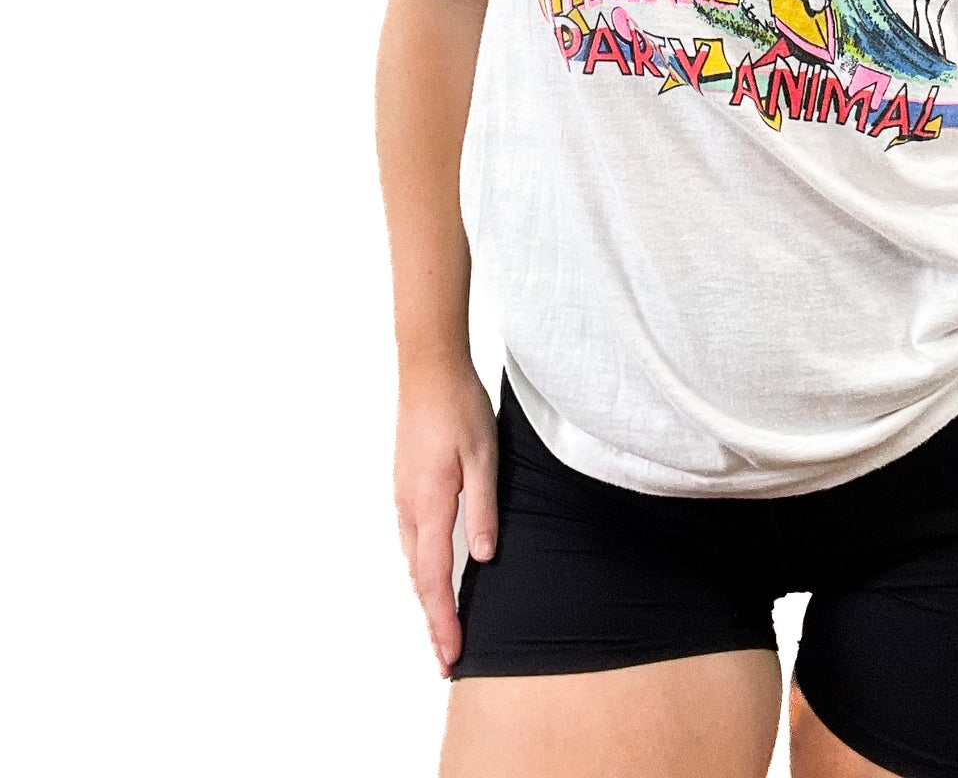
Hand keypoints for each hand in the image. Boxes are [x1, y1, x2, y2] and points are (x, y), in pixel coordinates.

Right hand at [394, 358, 500, 678]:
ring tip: (443, 628)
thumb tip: (482, 559)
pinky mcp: (405, 485)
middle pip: (419, 579)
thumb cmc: (460, 407)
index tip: (452, 656)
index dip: (444, 621)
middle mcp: (408, 508)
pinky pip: (411, 540)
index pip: (435, 579)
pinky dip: (422, 569)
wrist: (428, 369)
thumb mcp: (484, 456)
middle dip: (434, 621)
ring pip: (413, 562)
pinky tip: (433, 575)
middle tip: (448, 659)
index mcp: (429, 505)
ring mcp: (402, 497)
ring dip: (427, 598)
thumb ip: (483, 508)